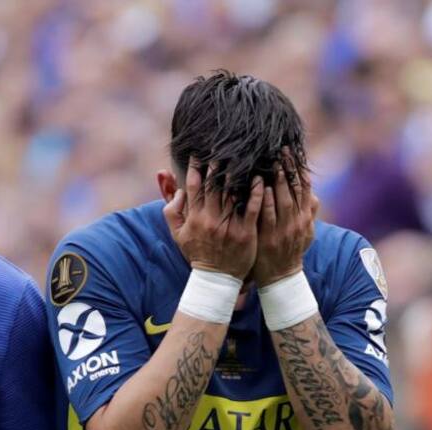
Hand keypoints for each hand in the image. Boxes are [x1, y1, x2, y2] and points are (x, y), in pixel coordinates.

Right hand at [163, 163, 263, 279]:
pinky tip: (259, 178)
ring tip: (244, 155)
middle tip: (223, 148)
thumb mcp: (178, 234)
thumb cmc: (198, 253)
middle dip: (217, 165)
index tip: (199, 153)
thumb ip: (172, 211)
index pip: (194, 186)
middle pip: (214, 185)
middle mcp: (211, 220)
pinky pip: (252, 208)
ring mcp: (229, 226)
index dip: (196, 167)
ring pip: (234, 193)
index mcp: (195, 218)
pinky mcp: (246, 232)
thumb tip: (179, 191)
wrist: (216, 279)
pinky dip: (256, 192)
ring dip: (239, 173)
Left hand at [254, 151, 318, 285]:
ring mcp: (284, 230)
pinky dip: (266, 202)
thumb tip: (315, 195)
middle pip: (294, 190)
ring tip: (273, 162)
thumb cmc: (289, 251)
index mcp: (305, 217)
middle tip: (281, 150)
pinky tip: (263, 188)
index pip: (304, 189)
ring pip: (283, 200)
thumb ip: (309, 213)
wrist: (282, 277)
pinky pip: (268, 217)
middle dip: (288, 169)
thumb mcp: (305, 233)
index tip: (293, 153)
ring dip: (278, 181)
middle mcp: (297, 221)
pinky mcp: (270, 238)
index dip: (299, 170)